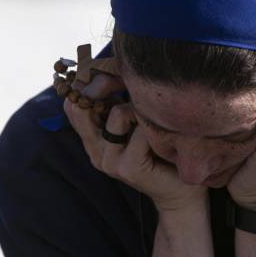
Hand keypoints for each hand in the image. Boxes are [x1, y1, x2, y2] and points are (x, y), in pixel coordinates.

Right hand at [63, 73, 206, 211]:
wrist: (183, 191)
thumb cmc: (163, 150)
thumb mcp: (138, 120)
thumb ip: (121, 100)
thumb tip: (114, 65)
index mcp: (93, 138)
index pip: (73, 102)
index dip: (88, 81)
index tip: (113, 69)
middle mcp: (94, 150)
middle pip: (83, 105)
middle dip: (109, 85)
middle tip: (134, 86)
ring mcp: (108, 160)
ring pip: (117, 113)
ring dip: (141, 108)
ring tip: (156, 122)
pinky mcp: (127, 168)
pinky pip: (140, 131)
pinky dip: (155, 127)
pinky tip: (164, 138)